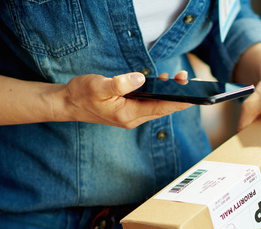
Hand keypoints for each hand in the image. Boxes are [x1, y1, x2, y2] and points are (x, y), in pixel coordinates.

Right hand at [61, 71, 191, 127]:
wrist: (68, 104)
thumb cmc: (81, 95)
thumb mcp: (98, 86)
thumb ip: (119, 83)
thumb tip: (139, 78)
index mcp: (128, 114)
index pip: (160, 107)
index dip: (177, 100)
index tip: (192, 93)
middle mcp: (133, 118)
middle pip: (162, 108)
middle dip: (178, 96)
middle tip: (189, 80)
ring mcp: (132, 116)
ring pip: (157, 106)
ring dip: (170, 94)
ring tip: (180, 79)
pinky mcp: (129, 110)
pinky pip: (149, 104)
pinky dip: (158, 94)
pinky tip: (163, 83)